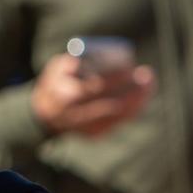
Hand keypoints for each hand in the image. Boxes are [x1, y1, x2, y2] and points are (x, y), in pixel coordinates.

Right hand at [30, 54, 155, 136]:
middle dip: (132, 90)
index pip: (97, 87)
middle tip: (146, 75)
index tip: (130, 66)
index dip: (116, 78)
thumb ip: (77, 62)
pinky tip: (140, 98)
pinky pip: (118, 122)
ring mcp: (87, 128)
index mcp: (67, 96)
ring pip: (119, 116)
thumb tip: (103, 57)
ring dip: (137, 100)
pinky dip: (131, 110)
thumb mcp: (57, 68)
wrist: (44, 115)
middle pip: (112, 103)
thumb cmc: (56, 84)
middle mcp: (78, 116)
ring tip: (148, 84)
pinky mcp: (94, 135)